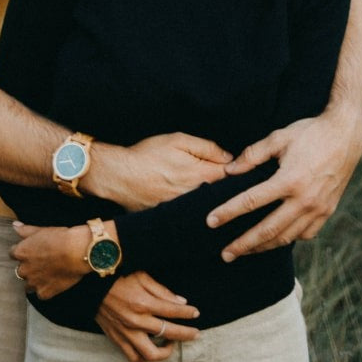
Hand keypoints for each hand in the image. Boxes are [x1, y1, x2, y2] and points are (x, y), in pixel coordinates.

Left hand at [10, 222, 88, 299]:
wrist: (76, 252)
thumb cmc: (60, 239)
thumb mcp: (41, 230)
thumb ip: (25, 230)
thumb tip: (15, 226)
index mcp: (21, 253)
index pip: (13, 254)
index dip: (24, 252)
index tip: (31, 251)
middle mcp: (23, 270)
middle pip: (21, 270)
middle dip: (29, 267)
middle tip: (42, 262)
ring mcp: (33, 283)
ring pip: (28, 285)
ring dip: (35, 280)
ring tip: (48, 273)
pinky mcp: (44, 293)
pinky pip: (40, 293)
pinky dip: (46, 288)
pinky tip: (54, 281)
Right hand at [88, 133, 231, 210]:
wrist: (119, 176)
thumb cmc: (147, 155)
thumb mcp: (177, 140)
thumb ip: (207, 147)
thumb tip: (229, 158)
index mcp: (201, 176)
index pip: (232, 177)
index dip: (238, 172)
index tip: (242, 170)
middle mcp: (196, 198)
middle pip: (222, 195)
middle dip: (228, 189)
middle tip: (228, 182)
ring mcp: (185, 212)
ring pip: (209, 207)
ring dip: (213, 201)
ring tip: (210, 193)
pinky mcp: (174, 220)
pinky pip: (193, 216)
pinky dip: (197, 211)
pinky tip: (195, 205)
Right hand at [96, 271, 199, 361]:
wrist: (92, 284)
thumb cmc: (119, 276)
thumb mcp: (142, 276)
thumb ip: (162, 291)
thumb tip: (181, 302)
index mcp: (143, 303)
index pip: (172, 311)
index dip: (187, 313)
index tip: (196, 313)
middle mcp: (136, 321)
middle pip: (168, 333)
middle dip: (185, 334)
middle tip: (195, 333)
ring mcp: (126, 333)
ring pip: (151, 354)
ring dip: (165, 352)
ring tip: (171, 344)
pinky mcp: (117, 339)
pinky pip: (133, 357)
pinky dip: (144, 358)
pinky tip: (151, 350)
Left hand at [207, 109, 361, 259]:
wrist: (346, 134)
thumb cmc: (310, 132)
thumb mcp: (278, 137)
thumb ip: (252, 155)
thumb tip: (229, 171)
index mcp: (289, 180)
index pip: (251, 202)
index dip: (228, 212)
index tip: (211, 221)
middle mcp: (304, 200)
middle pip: (267, 230)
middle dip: (244, 244)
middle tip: (225, 254)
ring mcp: (318, 209)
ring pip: (286, 237)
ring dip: (264, 246)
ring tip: (246, 251)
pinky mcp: (327, 211)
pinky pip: (305, 234)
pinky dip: (288, 239)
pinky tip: (276, 239)